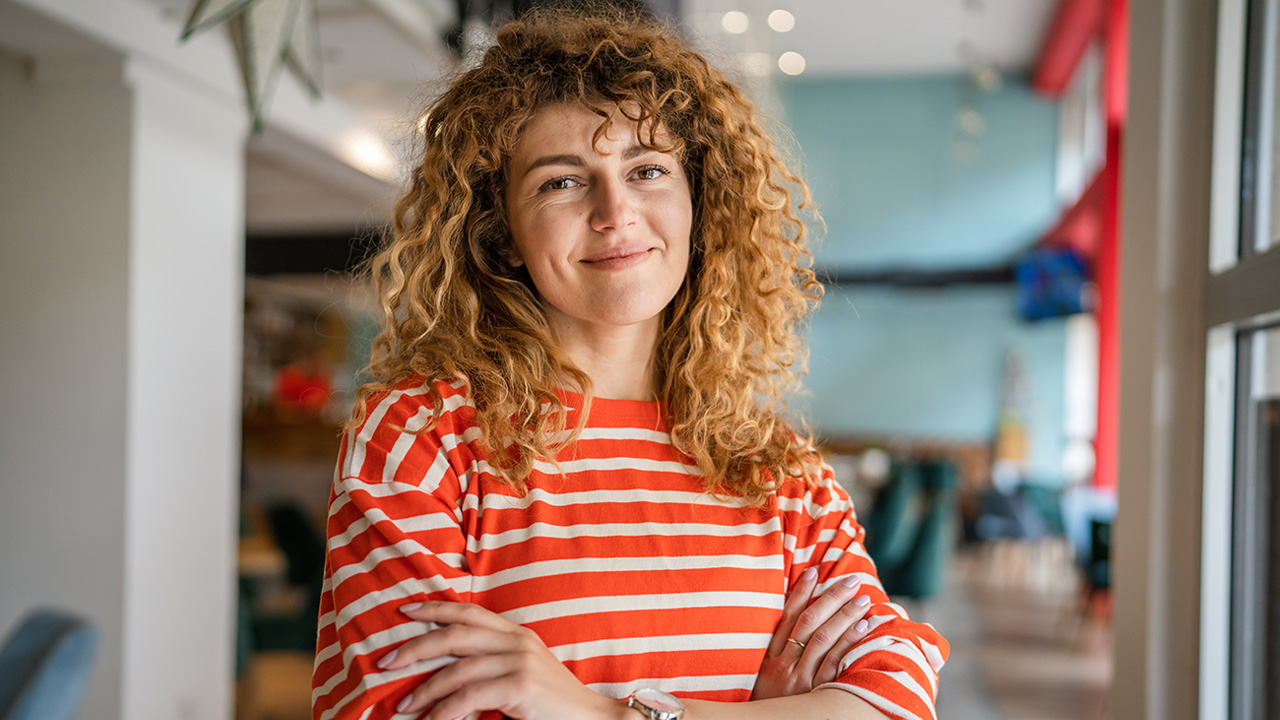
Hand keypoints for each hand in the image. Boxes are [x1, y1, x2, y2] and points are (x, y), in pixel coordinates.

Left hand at [379, 601, 621, 719]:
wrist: (591, 718)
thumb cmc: (551, 703)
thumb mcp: (521, 672)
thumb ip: (491, 663)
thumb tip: (445, 669)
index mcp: (515, 632)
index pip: (468, 611)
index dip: (434, 608)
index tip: (404, 611)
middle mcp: (516, 640)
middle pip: (455, 634)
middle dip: (415, 647)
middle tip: (386, 662)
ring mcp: (519, 661)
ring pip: (457, 670)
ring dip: (424, 690)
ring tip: (403, 705)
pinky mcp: (520, 686)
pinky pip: (469, 697)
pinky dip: (444, 711)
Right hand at [750, 568, 874, 699]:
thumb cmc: (765, 704)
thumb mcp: (763, 677)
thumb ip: (778, 653)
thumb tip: (794, 622)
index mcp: (769, 657)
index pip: (786, 617)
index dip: (800, 592)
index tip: (815, 571)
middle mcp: (784, 665)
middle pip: (809, 623)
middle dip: (831, 598)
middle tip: (851, 580)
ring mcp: (801, 680)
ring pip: (824, 640)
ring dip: (845, 616)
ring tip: (863, 599)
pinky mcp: (816, 695)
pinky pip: (835, 665)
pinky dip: (849, 643)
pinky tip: (863, 628)